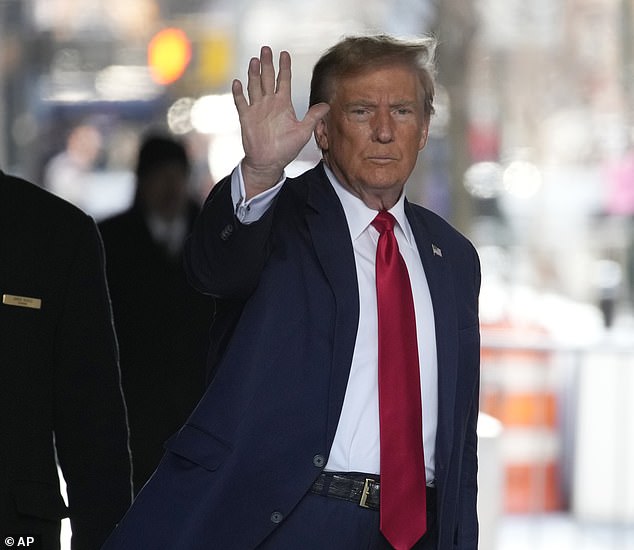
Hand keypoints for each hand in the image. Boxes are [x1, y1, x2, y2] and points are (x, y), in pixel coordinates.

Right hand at [232, 46, 329, 197]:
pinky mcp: (246, 117)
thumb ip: (313, 117)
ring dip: (254, 74)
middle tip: (266, 49)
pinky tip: (237, 82)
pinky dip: (238, 93)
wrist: (269, 162)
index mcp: (283, 104)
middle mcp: (269, 103)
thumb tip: (327, 105)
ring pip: (254, 86)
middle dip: (267, 64)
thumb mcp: (303, 132)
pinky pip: (241, 102)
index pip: (284, 80)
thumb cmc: (286, 149)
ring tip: (255, 61)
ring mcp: (257, 109)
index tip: (284, 53)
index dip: (284, 67)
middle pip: (267, 78)